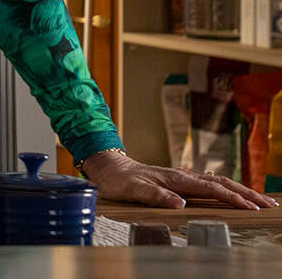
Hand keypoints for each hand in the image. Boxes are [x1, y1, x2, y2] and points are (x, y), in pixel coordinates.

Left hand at [79, 149, 277, 208]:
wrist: (109, 167)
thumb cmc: (120, 181)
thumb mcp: (133, 190)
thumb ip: (155, 196)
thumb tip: (179, 204)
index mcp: (177, 179)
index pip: (212, 189)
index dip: (232, 198)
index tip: (250, 207)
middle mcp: (184, 176)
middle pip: (223, 184)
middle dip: (247, 194)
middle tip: (269, 204)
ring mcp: (184, 178)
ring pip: (219, 183)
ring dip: (241, 191)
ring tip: (261, 200)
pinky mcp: (181, 181)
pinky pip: (211, 184)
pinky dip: (228, 189)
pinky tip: (235, 195)